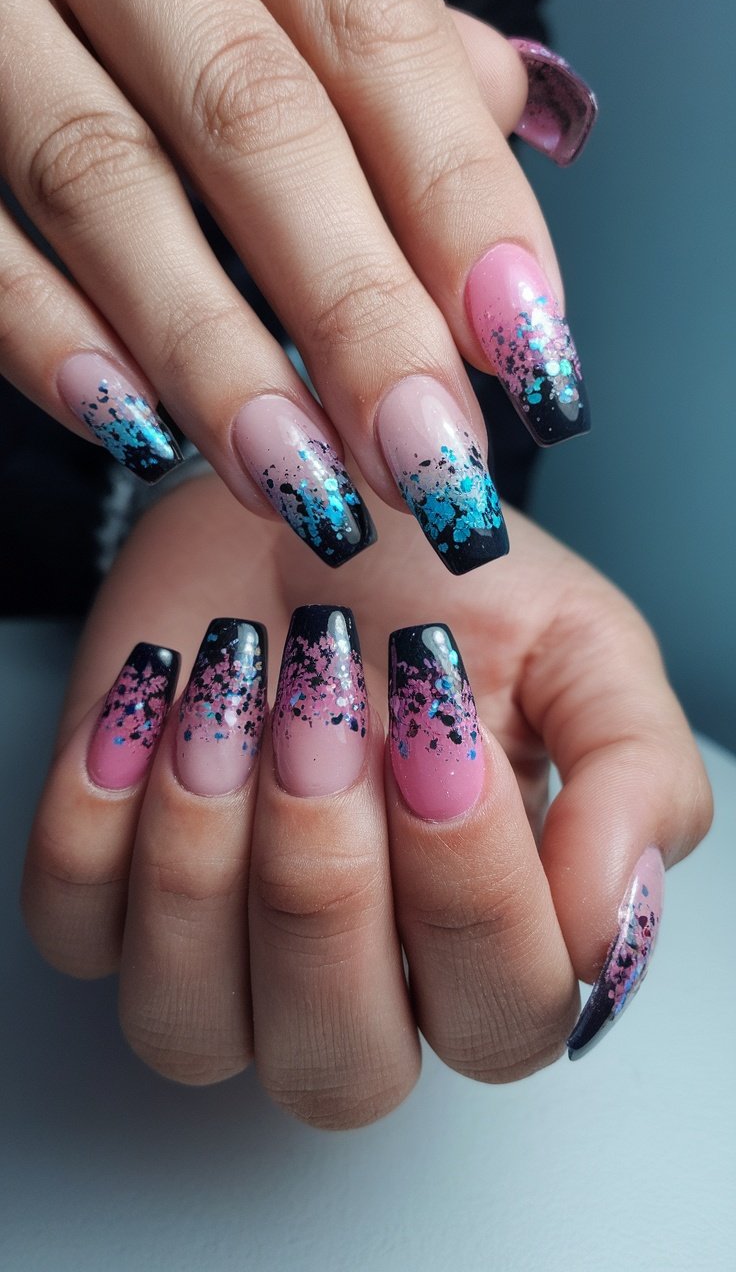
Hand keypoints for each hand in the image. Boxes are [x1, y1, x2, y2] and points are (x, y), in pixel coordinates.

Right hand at [1, 0, 594, 572]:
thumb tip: (495, 104)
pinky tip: (138, 433)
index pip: (376, 36)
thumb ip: (367, 27)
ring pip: (104, 179)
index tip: (528, 354)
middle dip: (357, 312)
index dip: (460, 202)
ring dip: (217, 358)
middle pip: (256, 122)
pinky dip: (48, 336)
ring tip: (308, 487)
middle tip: (427, 458)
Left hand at [21, 475, 711, 1124]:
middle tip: (325, 710)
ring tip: (233, 689)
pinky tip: (154, 700)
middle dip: (325, 883)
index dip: (472, 892)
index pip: (501, 1017)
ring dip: (203, 852)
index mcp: (488, 937)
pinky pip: (73, 928)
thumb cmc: (441, 582)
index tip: (445, 731)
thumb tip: (612, 923)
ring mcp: (217, 950)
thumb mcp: (581, 648)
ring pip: (186, 1029)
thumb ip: (635, 780)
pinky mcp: (105, 891)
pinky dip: (98, 814)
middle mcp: (355, 977)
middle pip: (340, 1064)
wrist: (304, 497)